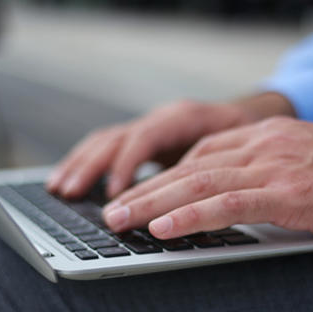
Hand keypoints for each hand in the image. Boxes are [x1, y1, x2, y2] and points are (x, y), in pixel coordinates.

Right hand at [46, 100, 256, 198]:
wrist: (253, 116)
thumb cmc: (250, 134)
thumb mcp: (239, 147)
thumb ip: (213, 165)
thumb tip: (193, 195)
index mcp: (183, 116)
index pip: (146, 137)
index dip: (127, 164)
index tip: (115, 192)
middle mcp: (160, 118)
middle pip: (116, 138)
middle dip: (89, 166)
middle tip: (69, 193)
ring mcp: (150, 127)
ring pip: (106, 141)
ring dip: (79, 165)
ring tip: (58, 189)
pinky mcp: (145, 140)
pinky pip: (108, 148)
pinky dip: (87, 164)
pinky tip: (70, 182)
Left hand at [102, 117, 312, 238]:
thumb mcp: (307, 160)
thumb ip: (270, 169)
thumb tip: (239, 195)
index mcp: (267, 136)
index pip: (202, 152)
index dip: (165, 175)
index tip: (140, 194)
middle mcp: (264, 144)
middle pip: (190, 165)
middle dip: (145, 189)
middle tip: (112, 210)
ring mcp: (274, 166)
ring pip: (198, 182)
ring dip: (152, 203)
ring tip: (120, 221)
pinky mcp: (288, 193)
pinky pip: (227, 203)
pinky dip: (189, 215)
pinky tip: (162, 228)